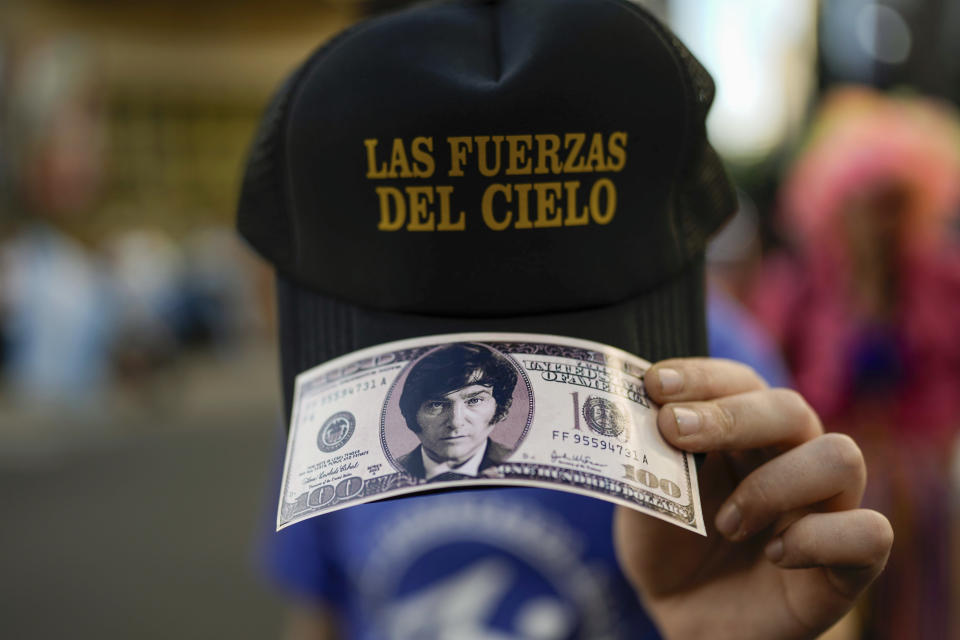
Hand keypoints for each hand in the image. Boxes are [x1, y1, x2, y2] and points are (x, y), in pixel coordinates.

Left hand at [614, 358, 892, 639]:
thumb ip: (645, 460)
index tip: (654, 384)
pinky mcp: (848, 563)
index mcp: (743, 433)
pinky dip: (819, 539)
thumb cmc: (669, 549)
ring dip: (773, 485)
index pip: (739, 382)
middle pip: (791, 408)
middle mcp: (792, 458)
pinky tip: (775, 556)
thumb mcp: (643, 501)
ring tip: (726, 524)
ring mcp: (825, 508)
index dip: (701, 377)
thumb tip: (637, 415)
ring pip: (842, 457)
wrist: (684, 620)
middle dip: (730, 416)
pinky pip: (870, 533)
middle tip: (675, 431)